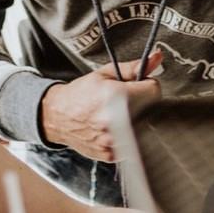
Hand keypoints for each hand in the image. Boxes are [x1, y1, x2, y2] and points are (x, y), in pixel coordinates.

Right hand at [39, 51, 162, 160]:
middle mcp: (116, 121)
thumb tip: (156, 58)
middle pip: (151, 111)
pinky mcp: (112, 154)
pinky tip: (113, 129)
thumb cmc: (80, 94)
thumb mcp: (104, 74)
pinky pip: (132, 144)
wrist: (57, 116)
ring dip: (135, 122)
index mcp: (116, 96)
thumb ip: (133, 68)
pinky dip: (126, 137)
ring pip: (143, 129)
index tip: (137, 87)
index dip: (146, 86)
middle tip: (124, 102)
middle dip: (142, 104)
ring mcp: (114, 140)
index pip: (154, 91)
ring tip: (117, 116)